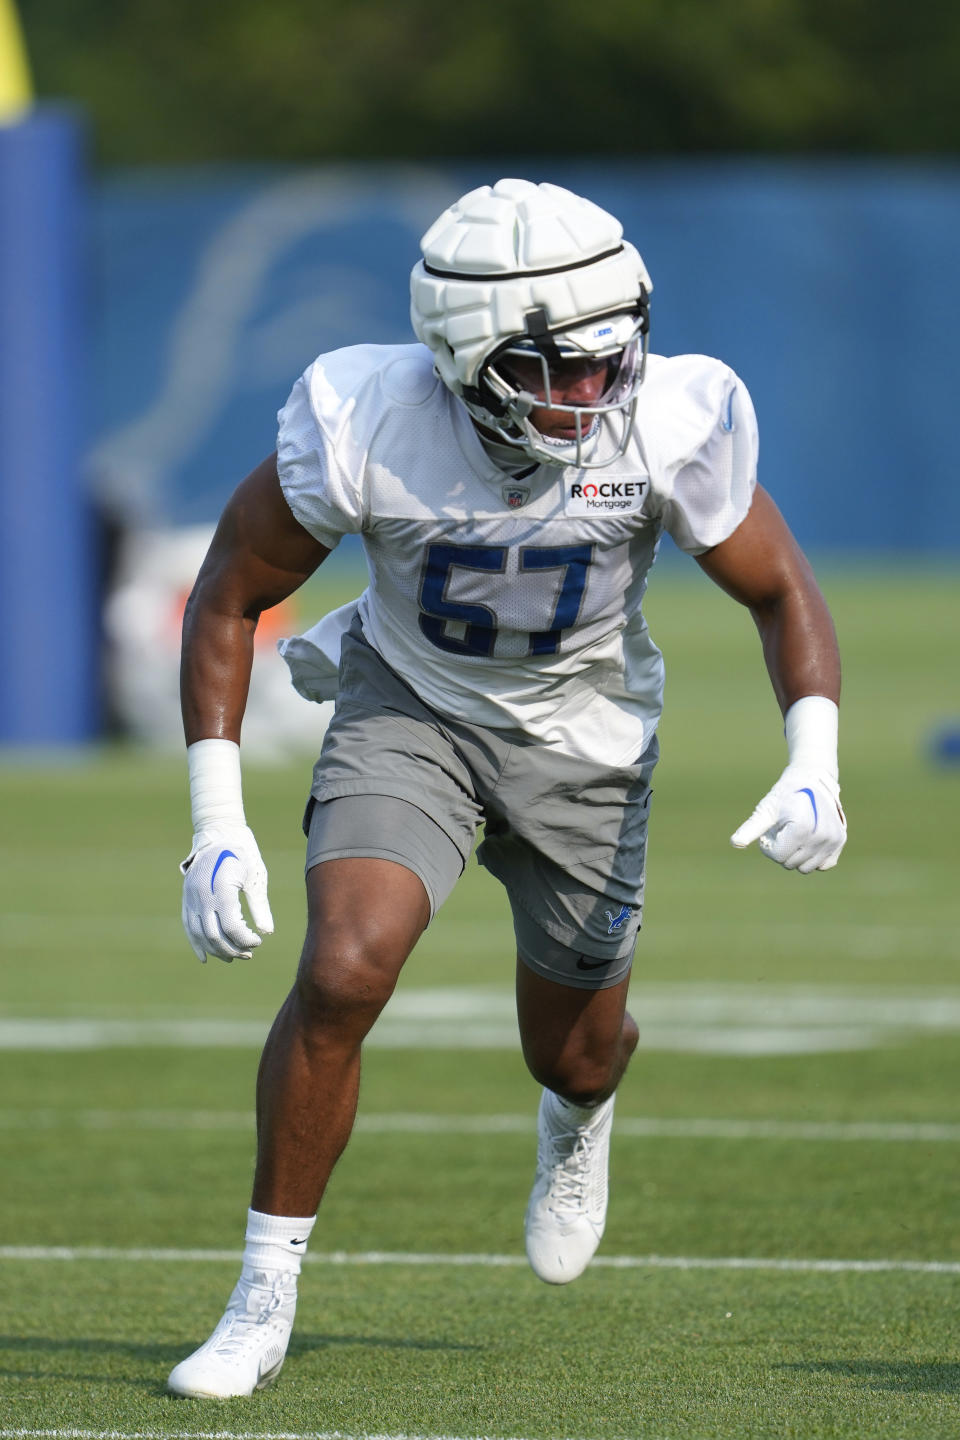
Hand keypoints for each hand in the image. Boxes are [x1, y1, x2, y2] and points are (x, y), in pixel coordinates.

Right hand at [180, 825, 274, 961]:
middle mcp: (202, 894)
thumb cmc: (243, 855)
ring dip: (216, 950)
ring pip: (199, 934)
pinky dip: (196, 943)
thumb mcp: (255, 877)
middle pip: (214, 934)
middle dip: (232, 949)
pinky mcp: (186, 899)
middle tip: (248, 954)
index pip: (231, 925)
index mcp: (221, 887)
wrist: (219, 835)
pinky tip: (205, 957)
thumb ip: (259, 905)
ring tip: (232, 957)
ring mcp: (191, 897)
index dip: (245, 939)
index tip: (257, 942)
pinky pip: (188, 926)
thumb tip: (267, 932)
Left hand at [730, 764, 846, 872]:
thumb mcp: (766, 810)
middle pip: (790, 863)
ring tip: (795, 833)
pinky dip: (813, 857)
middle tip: (784, 828)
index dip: (768, 845)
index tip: (771, 829)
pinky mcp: (840, 842)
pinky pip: (822, 865)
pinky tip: (808, 839)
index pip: (778, 856)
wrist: (813, 779)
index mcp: (802, 828)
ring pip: (805, 868)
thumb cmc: (785, 795)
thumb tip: (734, 843)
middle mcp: (821, 836)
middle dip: (782, 849)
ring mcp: (834, 840)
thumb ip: (751, 828)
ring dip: (796, 854)